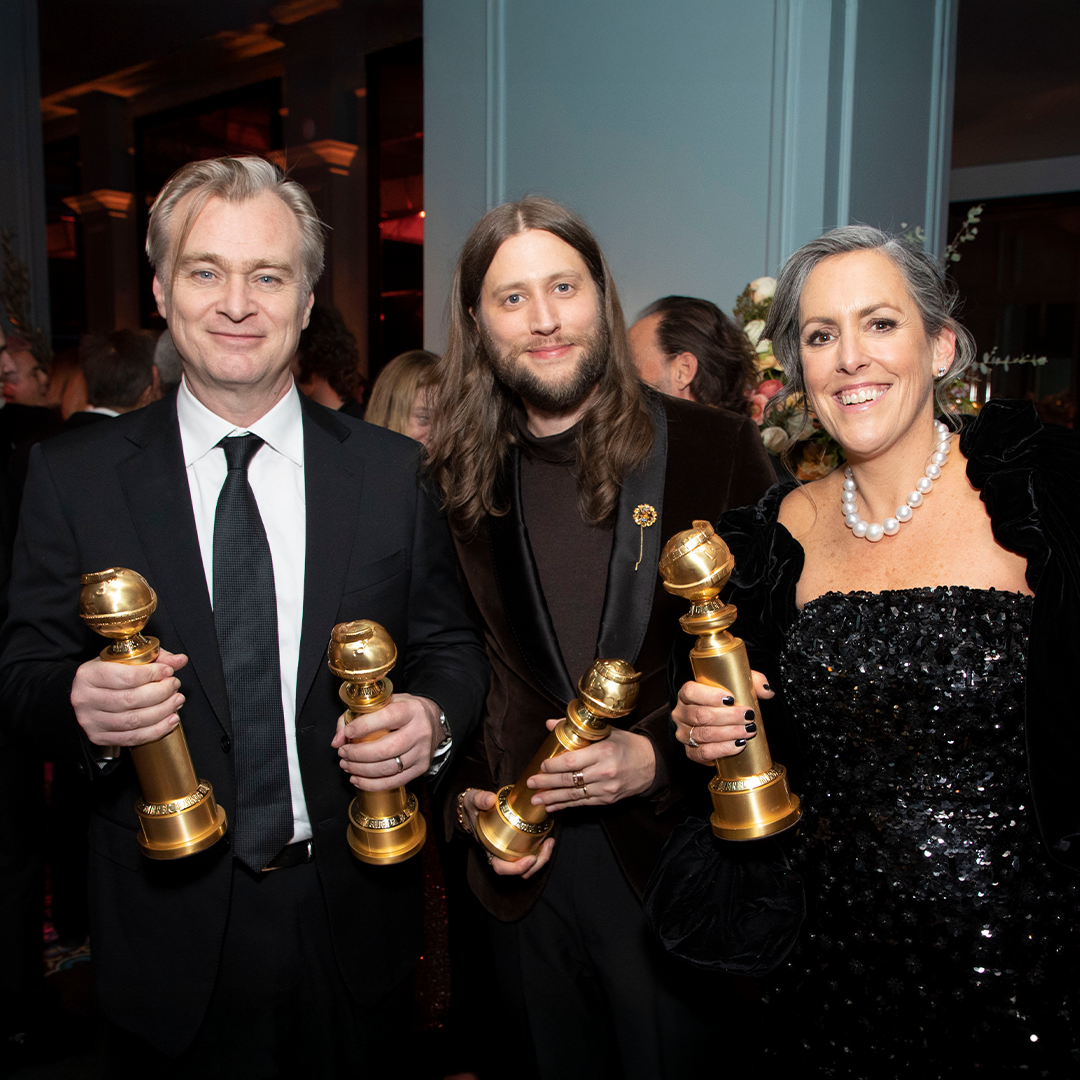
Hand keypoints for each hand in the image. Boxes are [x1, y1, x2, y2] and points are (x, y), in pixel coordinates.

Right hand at [70, 649, 187, 746]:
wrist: (88, 694)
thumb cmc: (109, 674)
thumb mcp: (127, 659)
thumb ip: (156, 658)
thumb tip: (180, 660)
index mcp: (89, 675)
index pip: (126, 676)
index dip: (153, 674)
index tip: (168, 671)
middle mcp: (86, 698)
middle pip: (131, 699)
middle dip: (161, 693)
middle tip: (174, 685)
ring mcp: (91, 721)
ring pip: (134, 720)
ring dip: (163, 711)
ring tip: (176, 701)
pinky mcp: (99, 737)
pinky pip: (133, 737)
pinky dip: (157, 730)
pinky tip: (170, 719)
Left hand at [331, 693, 441, 789]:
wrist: (432, 720)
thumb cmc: (403, 710)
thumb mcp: (384, 703)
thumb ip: (356, 716)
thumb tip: (338, 740)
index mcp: (410, 710)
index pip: (387, 717)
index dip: (363, 726)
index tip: (348, 732)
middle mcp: (419, 731)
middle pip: (386, 748)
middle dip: (358, 754)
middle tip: (343, 753)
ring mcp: (421, 752)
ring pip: (388, 768)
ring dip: (362, 770)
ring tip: (347, 766)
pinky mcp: (421, 768)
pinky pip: (394, 782)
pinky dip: (372, 784)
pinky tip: (358, 779)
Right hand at [459, 788, 553, 878]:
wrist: (474, 807)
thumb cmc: (473, 807)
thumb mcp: (473, 800)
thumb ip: (480, 799)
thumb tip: (490, 799)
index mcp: (489, 848)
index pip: (500, 867)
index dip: (516, 868)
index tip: (530, 858)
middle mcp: (500, 853)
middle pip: (519, 870)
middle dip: (536, 863)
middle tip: (547, 846)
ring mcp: (510, 851)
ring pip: (528, 866)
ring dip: (542, 858)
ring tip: (549, 843)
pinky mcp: (519, 845)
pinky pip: (531, 855)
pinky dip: (541, 852)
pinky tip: (548, 839)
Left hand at [527, 722, 656, 809]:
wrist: (651, 764)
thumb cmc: (627, 744)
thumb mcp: (605, 731)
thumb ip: (577, 729)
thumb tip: (551, 724)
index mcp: (603, 751)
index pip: (572, 761)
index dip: (554, 765)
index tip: (541, 766)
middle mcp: (604, 772)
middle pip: (569, 780)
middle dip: (546, 783)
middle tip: (530, 783)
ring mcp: (606, 788)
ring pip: (574, 795)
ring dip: (552, 798)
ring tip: (535, 800)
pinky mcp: (607, 800)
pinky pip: (582, 803)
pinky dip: (565, 805)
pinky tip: (552, 806)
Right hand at [672, 670, 773, 764]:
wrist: (717, 723)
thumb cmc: (725, 703)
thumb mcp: (736, 686)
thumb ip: (752, 682)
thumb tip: (766, 691)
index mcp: (686, 694)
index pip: (691, 692)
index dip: (710, 695)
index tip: (732, 699)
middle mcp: (680, 714)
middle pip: (701, 715)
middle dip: (728, 717)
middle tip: (747, 716)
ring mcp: (684, 734)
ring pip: (704, 734)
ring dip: (729, 733)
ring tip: (748, 730)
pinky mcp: (691, 752)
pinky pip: (704, 753)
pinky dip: (723, 750)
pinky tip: (738, 745)